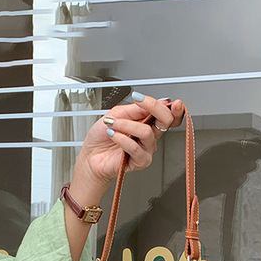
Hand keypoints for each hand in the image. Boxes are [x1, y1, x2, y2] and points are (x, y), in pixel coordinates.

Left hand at [69, 95, 184, 205]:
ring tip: (112, 125)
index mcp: (146, 122)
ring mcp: (146, 149)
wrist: (91, 156)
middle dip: (155, 108)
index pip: (165, 112)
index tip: (162, 99)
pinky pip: (136, 148)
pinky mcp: (140, 162)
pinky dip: (122, 139)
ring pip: (146, 133)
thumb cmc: (102, 137)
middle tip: (140, 102)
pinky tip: (113, 135)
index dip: (168, 105)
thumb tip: (147, 101)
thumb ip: (134, 109)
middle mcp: (149, 135)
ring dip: (126, 125)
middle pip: (166, 121)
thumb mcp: (116, 114)